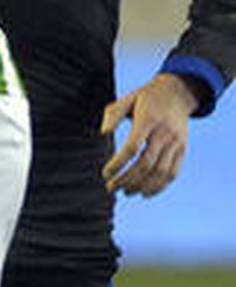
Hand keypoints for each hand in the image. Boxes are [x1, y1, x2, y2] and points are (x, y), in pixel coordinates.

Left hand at [100, 72, 196, 195]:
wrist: (177, 93)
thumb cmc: (146, 98)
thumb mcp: (127, 99)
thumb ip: (113, 114)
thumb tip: (103, 132)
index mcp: (148, 119)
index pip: (132, 147)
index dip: (118, 163)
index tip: (105, 173)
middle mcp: (164, 133)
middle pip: (146, 164)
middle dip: (127, 179)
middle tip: (111, 187)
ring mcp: (176, 143)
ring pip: (161, 172)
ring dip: (142, 186)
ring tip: (125, 192)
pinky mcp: (183, 150)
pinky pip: (173, 173)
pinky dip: (160, 186)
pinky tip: (145, 193)